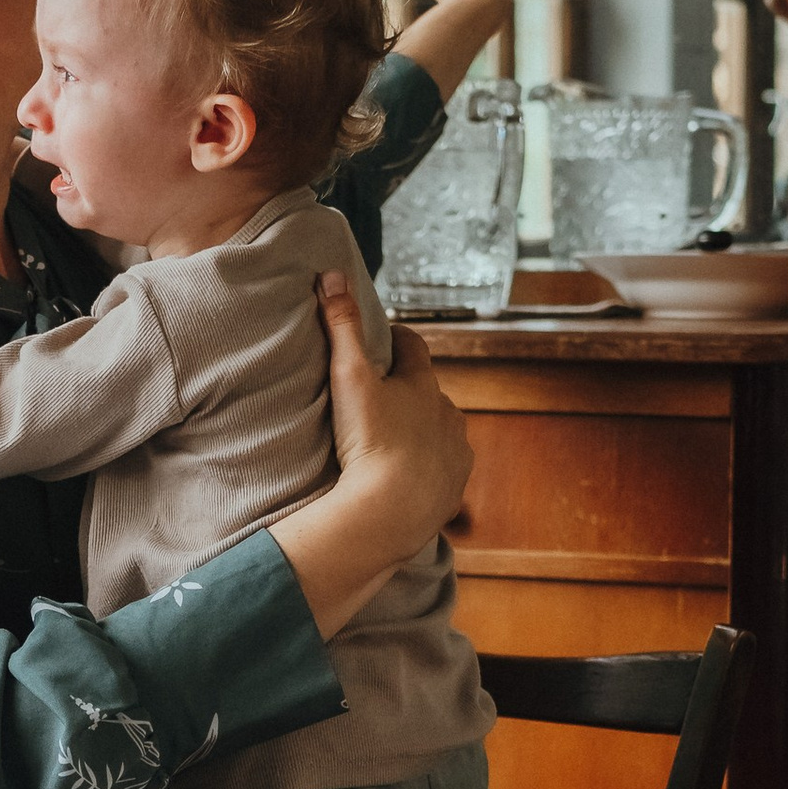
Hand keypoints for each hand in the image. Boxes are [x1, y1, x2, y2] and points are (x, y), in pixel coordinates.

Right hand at [270, 274, 473, 641]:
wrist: (390, 513)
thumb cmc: (369, 443)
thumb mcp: (349, 378)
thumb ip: (341, 326)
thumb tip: (332, 275)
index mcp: (424, 384)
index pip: (414, 346)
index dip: (397, 339)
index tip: (384, 339)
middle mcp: (447, 413)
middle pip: (429, 391)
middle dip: (409, 390)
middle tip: (381, 396)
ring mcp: (455, 451)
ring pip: (441, 431)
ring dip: (422, 430)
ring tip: (394, 442)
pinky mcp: (454, 486)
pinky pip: (445, 470)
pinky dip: (430, 468)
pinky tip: (411, 477)